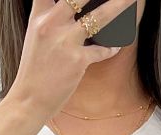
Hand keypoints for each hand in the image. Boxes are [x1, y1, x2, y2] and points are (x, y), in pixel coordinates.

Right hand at [7, 0, 135, 116]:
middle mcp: (51, 25)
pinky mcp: (77, 61)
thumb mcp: (35, 37)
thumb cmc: (34, 70)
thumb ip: (51, 19)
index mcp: (39, 17)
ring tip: (131, 1)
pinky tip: (115, 46)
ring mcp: (65, 42)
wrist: (29, 100)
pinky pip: (102, 50)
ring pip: (98, 18)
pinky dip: (110, 48)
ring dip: (117, 7)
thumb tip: (74, 12)